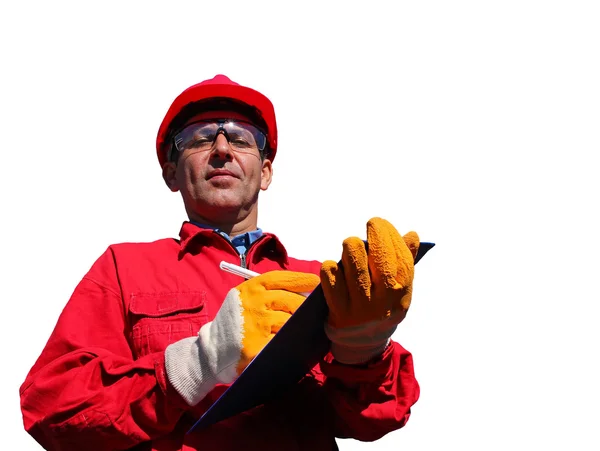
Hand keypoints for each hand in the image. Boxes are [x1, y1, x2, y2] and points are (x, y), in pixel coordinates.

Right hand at [165, 270, 319, 404]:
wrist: (212, 351)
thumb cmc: (234, 323)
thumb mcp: (244, 299)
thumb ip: (268, 293)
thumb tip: (305, 291)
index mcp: (250, 289)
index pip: (281, 278)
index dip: (301, 279)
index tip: (316, 282)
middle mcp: (253, 303)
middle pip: (291, 300)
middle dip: (304, 307)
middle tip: (314, 312)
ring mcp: (256, 325)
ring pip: (290, 322)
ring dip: (300, 326)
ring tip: (306, 328)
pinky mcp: (258, 346)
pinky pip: (284, 341)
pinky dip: (292, 341)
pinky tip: (296, 343)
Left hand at [320, 217, 418, 363]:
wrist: (362, 345)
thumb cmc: (381, 306)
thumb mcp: (398, 290)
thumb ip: (405, 262)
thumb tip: (412, 234)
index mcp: (400, 296)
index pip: (401, 260)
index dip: (392, 237)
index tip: (382, 223)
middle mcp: (383, 303)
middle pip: (381, 261)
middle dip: (376, 236)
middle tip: (372, 224)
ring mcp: (360, 308)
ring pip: (355, 267)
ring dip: (353, 248)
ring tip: (351, 244)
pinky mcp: (338, 311)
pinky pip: (331, 281)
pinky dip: (331, 268)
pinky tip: (333, 265)